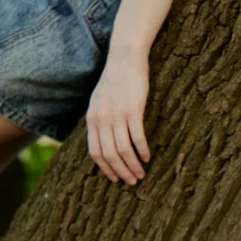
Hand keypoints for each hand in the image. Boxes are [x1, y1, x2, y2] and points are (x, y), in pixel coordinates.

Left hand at [86, 47, 150, 184]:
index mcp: (92, 119)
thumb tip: (104, 140)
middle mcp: (102, 119)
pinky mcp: (133, 110)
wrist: (124, 59)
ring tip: (142, 174)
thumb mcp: (100, 101)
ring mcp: (117, 115)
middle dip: (121, 172)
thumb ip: (99, 120)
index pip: (95, 152)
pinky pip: (137, 137)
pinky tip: (148, 157)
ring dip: (133, 165)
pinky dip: (142, 150)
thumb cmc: (115, 80)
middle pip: (110, 155)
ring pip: (123, 149)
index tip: (116, 179)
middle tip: (132, 182)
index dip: (106, 169)